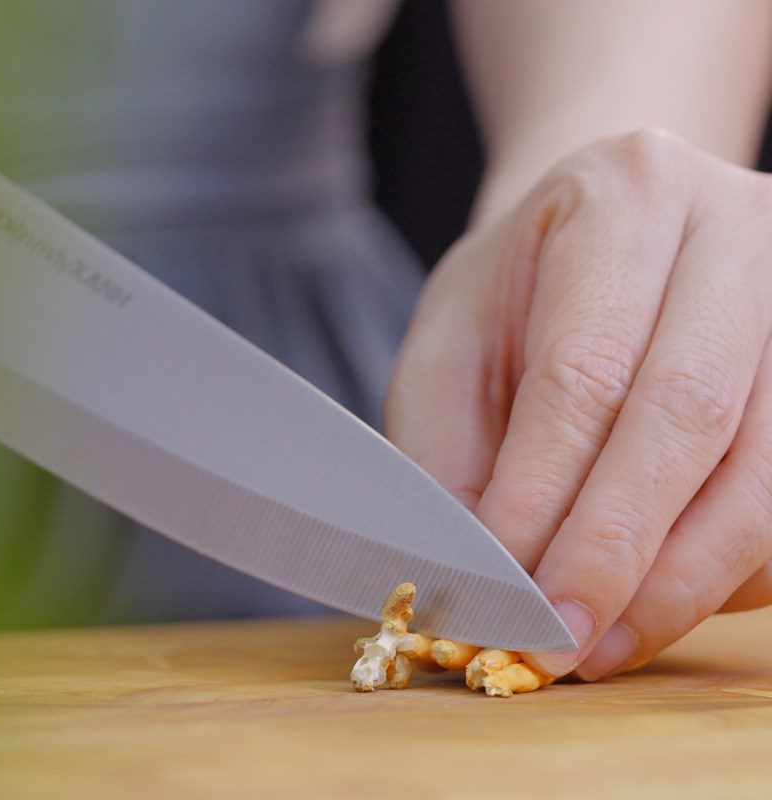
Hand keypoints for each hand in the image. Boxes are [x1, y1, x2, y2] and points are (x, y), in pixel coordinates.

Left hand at [386, 130, 771, 679]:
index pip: (585, 367)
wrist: (600, 242)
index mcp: (621, 199)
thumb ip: (456, 453)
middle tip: (557, 641)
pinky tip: (655, 600)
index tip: (504, 590)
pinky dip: (723, 571)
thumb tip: (483, 577)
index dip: (545, 493)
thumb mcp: (453, 349)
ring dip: (678, 581)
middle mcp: (734, 233)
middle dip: (617, 548)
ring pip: (764, 472)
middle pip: (689, 413)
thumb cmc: (512, 295)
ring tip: (599, 644)